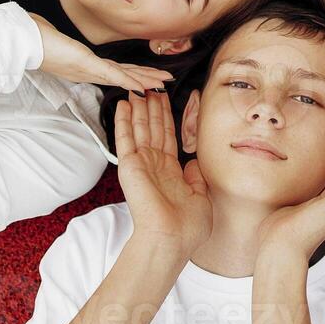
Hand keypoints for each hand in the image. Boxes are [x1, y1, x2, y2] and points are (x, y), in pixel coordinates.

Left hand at [31, 14, 173, 90]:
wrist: (22, 41)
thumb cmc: (34, 37)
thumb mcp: (51, 36)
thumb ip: (57, 35)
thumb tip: (49, 28)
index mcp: (82, 65)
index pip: (113, 70)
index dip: (132, 73)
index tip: (148, 75)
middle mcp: (87, 71)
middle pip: (123, 75)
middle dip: (146, 78)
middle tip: (165, 82)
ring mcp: (87, 70)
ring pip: (122, 77)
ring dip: (144, 81)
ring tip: (162, 84)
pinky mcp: (86, 65)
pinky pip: (111, 75)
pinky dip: (128, 81)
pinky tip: (142, 86)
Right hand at [115, 92, 212, 255]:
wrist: (171, 239)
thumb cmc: (188, 226)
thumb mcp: (201, 197)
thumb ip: (196, 177)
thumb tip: (194, 162)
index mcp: (171, 172)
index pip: (168, 136)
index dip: (166, 117)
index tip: (164, 99)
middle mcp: (154, 165)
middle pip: (153, 127)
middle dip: (152, 106)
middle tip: (149, 85)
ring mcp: (141, 164)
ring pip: (140, 127)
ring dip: (138, 107)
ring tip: (137, 87)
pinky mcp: (130, 165)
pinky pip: (126, 138)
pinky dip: (124, 120)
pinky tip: (124, 104)